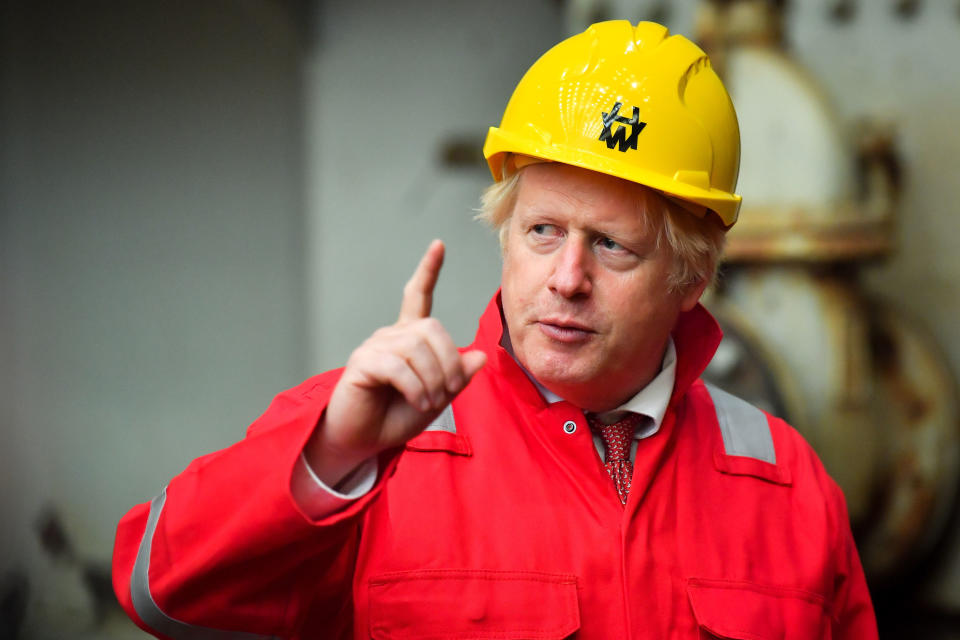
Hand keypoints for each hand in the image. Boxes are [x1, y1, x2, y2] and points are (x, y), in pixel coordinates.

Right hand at [305, 240, 486, 485]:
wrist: (362, 442)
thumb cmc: (395, 418)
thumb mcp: (436, 399)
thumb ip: (457, 378)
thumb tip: (478, 355)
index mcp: (408, 339)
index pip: (417, 296)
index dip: (428, 271)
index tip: (438, 245)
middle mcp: (390, 336)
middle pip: (432, 329)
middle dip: (449, 362)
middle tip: (448, 391)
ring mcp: (374, 347)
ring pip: (417, 348)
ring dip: (433, 380)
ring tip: (428, 402)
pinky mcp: (362, 363)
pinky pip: (398, 366)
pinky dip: (415, 387)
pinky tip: (416, 402)